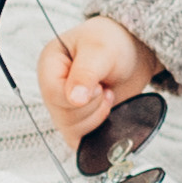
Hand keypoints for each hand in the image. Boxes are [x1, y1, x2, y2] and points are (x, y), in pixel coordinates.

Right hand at [38, 13, 158, 139]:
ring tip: (106, 93)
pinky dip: (98, 128)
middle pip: (62, 116)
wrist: (131, 53)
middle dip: (92, 105)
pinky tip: (106, 108)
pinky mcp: (77, 123)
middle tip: (104, 87)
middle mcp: (52, 88)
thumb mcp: (101, 50)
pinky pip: (80, 140)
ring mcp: (63, 108)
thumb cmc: (113, 42)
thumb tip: (74, 99)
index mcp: (50, 64)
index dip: (78, 95)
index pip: (52, 93)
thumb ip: (87, 72)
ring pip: (71, 131)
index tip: (98, 85)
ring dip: (97, 115)